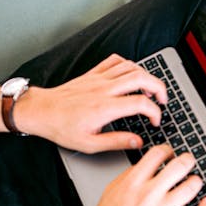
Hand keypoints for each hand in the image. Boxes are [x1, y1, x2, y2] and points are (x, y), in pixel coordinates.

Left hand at [17, 54, 167, 152]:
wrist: (41, 112)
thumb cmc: (62, 128)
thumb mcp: (90, 144)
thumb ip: (117, 142)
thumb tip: (138, 142)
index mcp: (105, 108)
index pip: (141, 103)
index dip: (155, 112)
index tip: (154, 121)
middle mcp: (104, 89)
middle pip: (142, 78)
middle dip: (159, 88)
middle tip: (163, 100)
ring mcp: (99, 79)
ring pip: (131, 67)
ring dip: (146, 76)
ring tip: (151, 88)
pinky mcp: (92, 74)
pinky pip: (115, 61)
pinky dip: (128, 65)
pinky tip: (131, 74)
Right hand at [79, 145, 205, 205]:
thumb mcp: (112, 189)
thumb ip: (130, 175)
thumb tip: (146, 166)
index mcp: (133, 182)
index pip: (157, 154)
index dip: (167, 150)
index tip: (170, 153)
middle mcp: (148, 195)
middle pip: (178, 167)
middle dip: (187, 160)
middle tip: (189, 161)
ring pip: (189, 189)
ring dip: (196, 182)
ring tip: (195, 181)